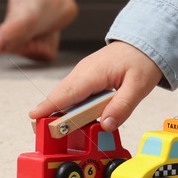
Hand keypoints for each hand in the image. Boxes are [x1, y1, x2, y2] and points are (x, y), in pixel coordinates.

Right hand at [29, 40, 162, 130]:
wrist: (142, 43)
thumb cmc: (140, 60)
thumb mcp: (138, 86)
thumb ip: (123, 107)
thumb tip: (106, 124)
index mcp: (93, 72)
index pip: (67, 92)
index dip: (49, 106)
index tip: (35, 118)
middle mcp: (82, 72)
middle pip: (60, 95)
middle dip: (49, 113)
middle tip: (42, 133)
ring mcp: (82, 74)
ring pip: (65, 95)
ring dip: (59, 112)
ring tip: (55, 131)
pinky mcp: (85, 79)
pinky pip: (73, 94)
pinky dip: (69, 106)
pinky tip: (72, 119)